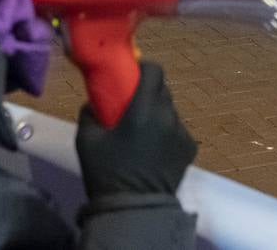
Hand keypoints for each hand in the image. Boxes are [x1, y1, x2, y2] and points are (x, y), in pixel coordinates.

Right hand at [76, 62, 195, 199]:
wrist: (134, 208)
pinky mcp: (189, 149)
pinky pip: (177, 130)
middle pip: (163, 90)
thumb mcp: (86, 140)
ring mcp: (182, 133)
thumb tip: (94, 102)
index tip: (131, 75)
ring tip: (142, 132)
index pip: (155, 71)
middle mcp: (167, 116)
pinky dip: (166, 132)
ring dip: (158, 113)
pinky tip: (153, 149)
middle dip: (148, 91)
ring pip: (170, 110)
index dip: (144, 68)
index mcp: (144, 109)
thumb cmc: (107, 172)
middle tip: (132, 104)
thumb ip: (89, 113)